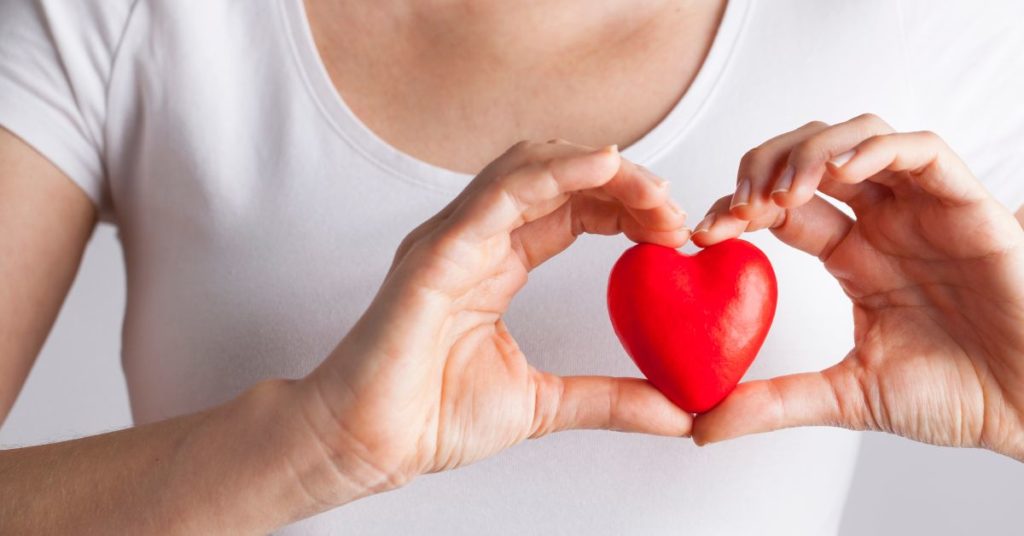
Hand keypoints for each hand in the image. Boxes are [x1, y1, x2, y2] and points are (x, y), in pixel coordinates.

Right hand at [298, 141, 692, 503]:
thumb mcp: (545, 404)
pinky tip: (604, 167)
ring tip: (651, 190)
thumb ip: (611, 399)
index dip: (626, 206)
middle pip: (558, 177)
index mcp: (497, 263)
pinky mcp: (436, 252)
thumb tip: (679, 412)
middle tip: (674, 210)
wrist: (369, 445)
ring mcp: (453, 238)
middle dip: (623, 182)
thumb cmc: (432, 417)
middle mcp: (476, 238)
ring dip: (599, 168)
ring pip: (529, 167)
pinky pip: (499, 193)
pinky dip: (555, 172)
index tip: (674, 230)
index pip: (571, 208)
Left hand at [689, 114, 1023, 460]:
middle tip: (738, 207)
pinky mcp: (966, 204)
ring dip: (810, 153)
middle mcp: (882, 222)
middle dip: (762, 170)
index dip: (737, 209)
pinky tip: (842, 171)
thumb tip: (700, 428)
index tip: (703, 234)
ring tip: (782, 192)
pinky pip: (922, 151)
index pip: (780, 209)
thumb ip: (774, 402)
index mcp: (852, 256)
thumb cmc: (958, 395)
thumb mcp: (846, 396)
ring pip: (858, 138)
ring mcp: (922, 209)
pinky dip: (877, 148)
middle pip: (808, 158)